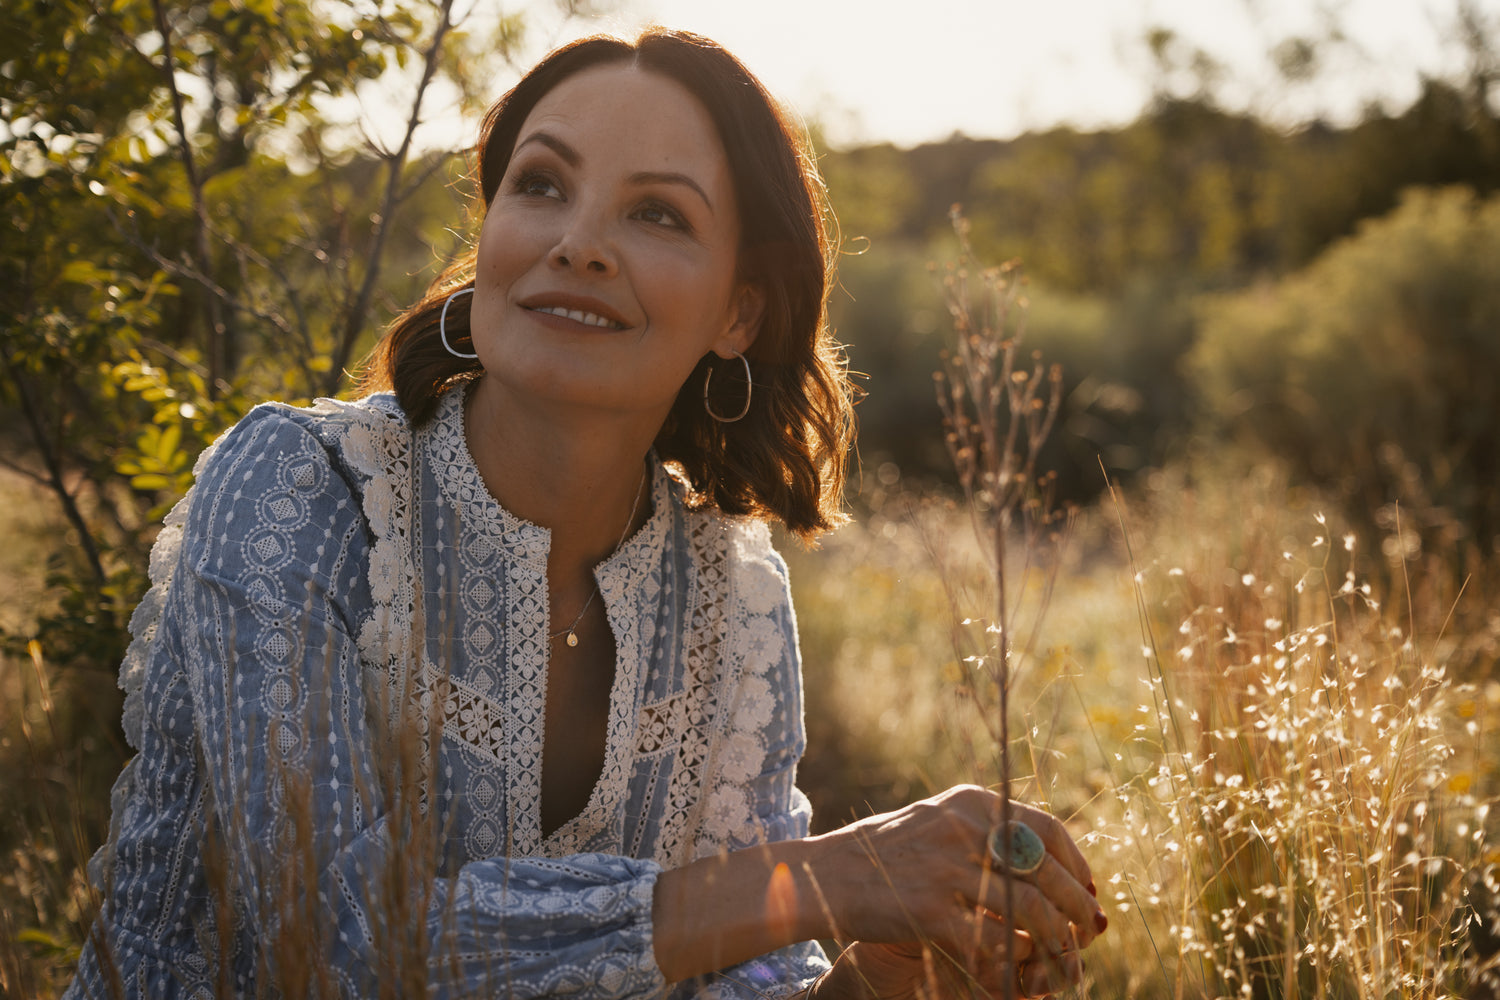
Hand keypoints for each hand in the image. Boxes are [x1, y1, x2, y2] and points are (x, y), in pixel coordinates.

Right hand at [805, 786, 1105, 989]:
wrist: (823, 875)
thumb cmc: (882, 853)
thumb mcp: (936, 821)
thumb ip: (984, 832)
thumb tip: (1046, 859)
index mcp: (971, 804)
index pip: (1048, 830)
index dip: (1077, 864)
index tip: (1089, 890)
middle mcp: (964, 829)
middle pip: (1047, 870)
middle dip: (1078, 906)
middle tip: (1089, 930)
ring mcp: (947, 869)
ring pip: (1031, 909)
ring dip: (1058, 939)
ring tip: (1065, 957)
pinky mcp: (931, 911)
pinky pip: (994, 940)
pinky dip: (1016, 958)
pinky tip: (1019, 967)